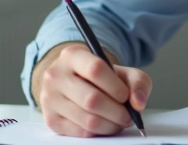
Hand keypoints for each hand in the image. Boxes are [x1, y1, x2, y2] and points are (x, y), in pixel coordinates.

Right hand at [34, 43, 151, 136]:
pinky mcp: (51, 119)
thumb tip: (138, 102)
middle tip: (128, 116)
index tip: (125, 96)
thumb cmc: (101, 77)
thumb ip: (137, 82)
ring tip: (119, 121)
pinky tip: (105, 124)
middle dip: (117, 112)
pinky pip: (80, 132)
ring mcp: (50, 98)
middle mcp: (56, 75)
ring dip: (110, 125)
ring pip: (87, 119)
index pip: (96, 69)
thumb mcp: (122, 71)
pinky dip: (99, 132)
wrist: (75, 83)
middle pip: (92, 99)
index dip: (115, 87)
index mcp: (72, 55)